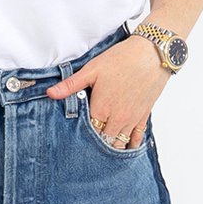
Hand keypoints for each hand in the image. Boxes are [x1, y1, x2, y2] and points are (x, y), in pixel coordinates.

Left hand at [44, 35, 167, 147]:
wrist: (152, 54)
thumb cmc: (122, 59)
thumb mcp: (92, 69)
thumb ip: (70, 85)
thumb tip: (50, 93)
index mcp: (101, 109)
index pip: (87, 132)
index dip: (80, 134)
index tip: (74, 135)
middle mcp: (117, 119)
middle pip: (102, 141)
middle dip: (94, 143)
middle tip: (85, 147)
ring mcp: (132, 120)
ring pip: (118, 144)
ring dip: (110, 146)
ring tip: (101, 149)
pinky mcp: (144, 116)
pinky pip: (137, 138)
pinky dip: (129, 145)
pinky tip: (124, 148)